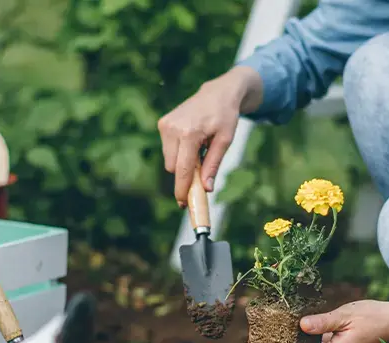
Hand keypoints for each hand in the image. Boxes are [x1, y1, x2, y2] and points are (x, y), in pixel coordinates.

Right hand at [157, 66, 262, 205]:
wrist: (217, 92)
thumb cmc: (225, 116)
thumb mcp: (225, 141)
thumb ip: (213, 165)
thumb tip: (207, 188)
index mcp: (189, 133)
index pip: (182, 169)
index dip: (182, 189)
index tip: (183, 203)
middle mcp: (173, 129)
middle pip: (173, 167)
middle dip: (185, 175)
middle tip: (201, 173)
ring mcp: (165, 125)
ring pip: (169, 160)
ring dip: (182, 162)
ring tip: (200, 149)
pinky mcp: (163, 123)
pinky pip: (168, 149)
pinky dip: (179, 152)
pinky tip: (192, 140)